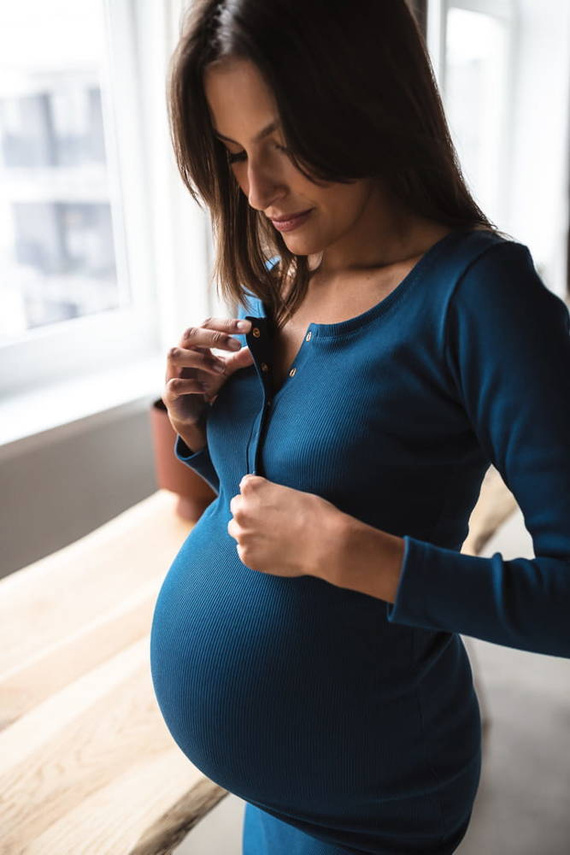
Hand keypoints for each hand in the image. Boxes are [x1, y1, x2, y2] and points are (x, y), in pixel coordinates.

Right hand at [163, 317, 253, 432]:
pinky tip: (205, 388)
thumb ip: (239, 359)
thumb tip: (258, 348)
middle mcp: (181, 353)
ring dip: (200, 360)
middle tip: (237, 346)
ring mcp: (172, 372)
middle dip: (214, 337)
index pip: (208, 325)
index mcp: (195, 343)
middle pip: (190, 334)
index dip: (226, 324)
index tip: (249, 327)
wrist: (191, 411)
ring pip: (175, 354)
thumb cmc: (207, 382)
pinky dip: (190, 385)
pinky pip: (174, 384)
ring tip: (221, 369)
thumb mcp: (225, 369)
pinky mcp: (169, 393)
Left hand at [228, 475, 342, 577]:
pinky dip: (256, 551)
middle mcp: (242, 510)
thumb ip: (269, 496)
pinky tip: (274, 551)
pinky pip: (244, 551)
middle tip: (269, 520)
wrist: (326, 544)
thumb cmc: (315, 514)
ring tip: (271, 537)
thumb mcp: (291, 492)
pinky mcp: (247, 556)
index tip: (269, 502)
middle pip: (237, 507)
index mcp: (252, 489)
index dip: (259, 494)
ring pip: (236, 530)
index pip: (245, 486)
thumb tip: (262, 506)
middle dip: (250, 512)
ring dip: (248, 531)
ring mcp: (243, 535)